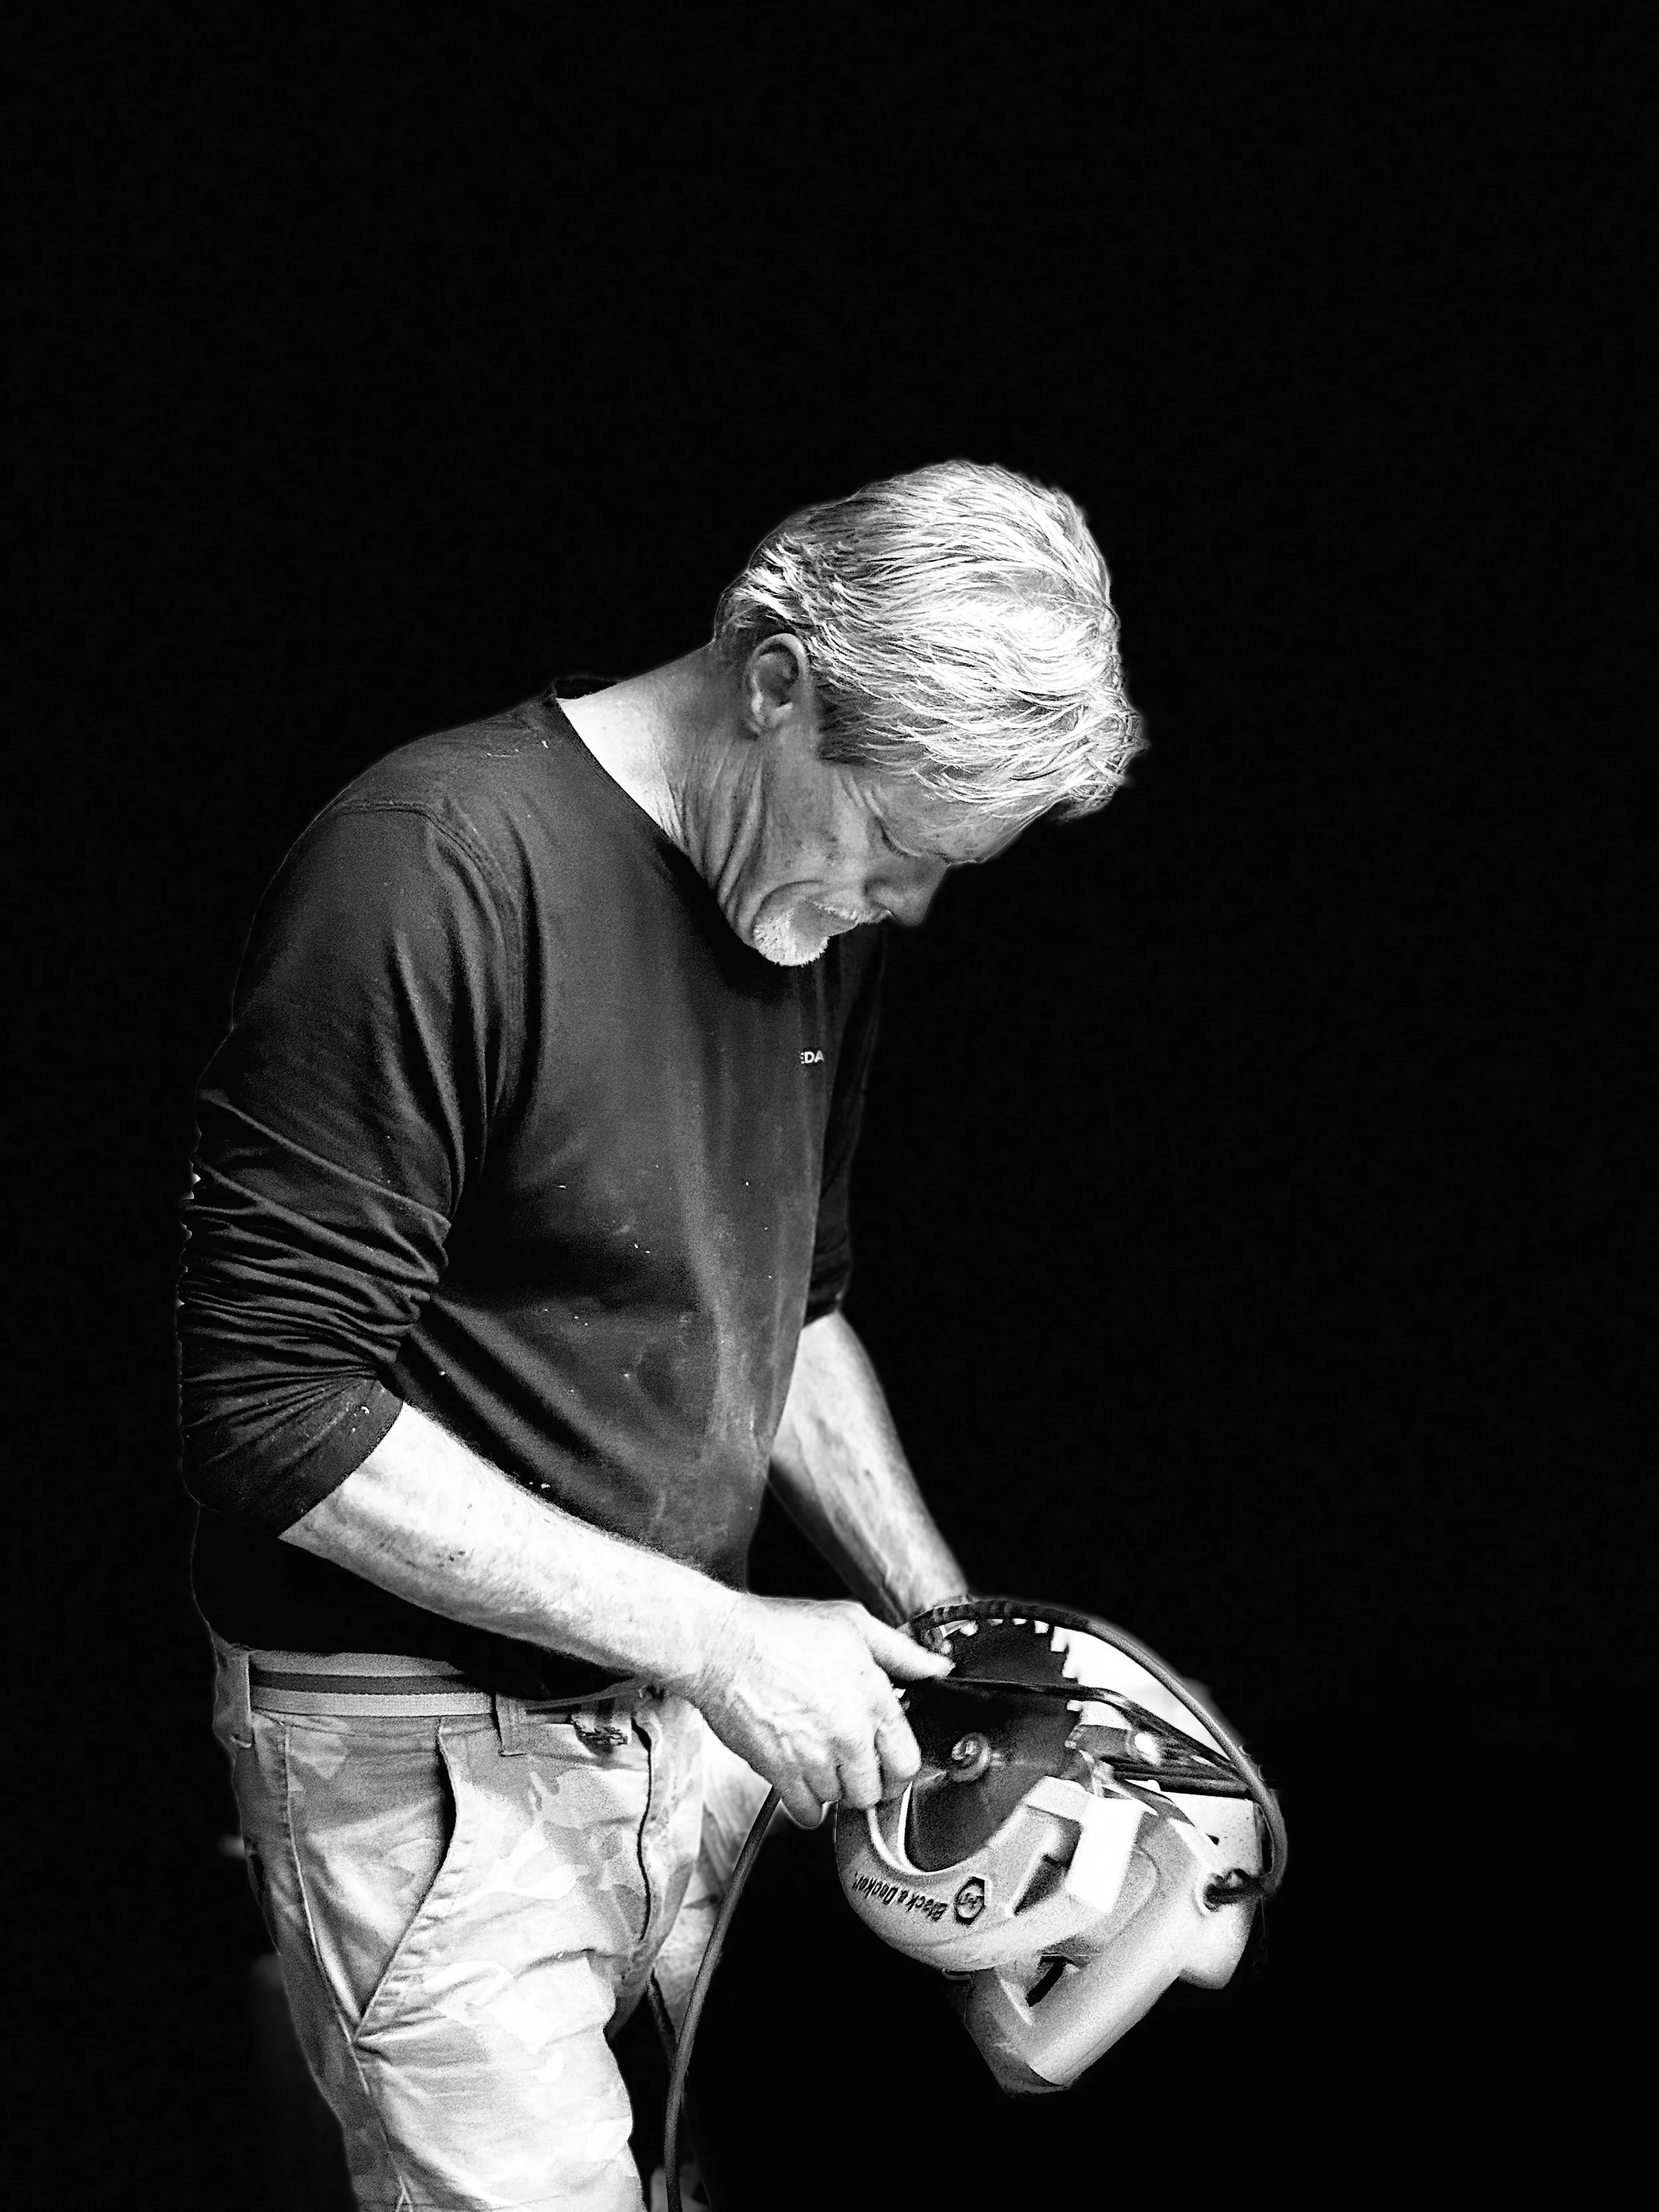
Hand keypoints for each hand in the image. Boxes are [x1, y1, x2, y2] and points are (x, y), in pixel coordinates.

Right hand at [686, 1594, 954, 1828]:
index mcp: (873, 1697)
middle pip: (876, 1791)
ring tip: (821, 1760)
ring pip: (841, 1802)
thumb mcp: (852, 1623)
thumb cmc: (779, 1631)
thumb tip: (938, 1668)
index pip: (907, 1760)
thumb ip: (901, 1652)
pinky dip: (807, 1805)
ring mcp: (814, 1756)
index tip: (888, 1762)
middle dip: (868, 1781)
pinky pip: (807, 1813)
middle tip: (853, 1763)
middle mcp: (848, 1733)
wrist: (721, 1645)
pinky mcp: (780, 1772)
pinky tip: (802, 1779)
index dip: (899, 1765)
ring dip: (834, 1788)